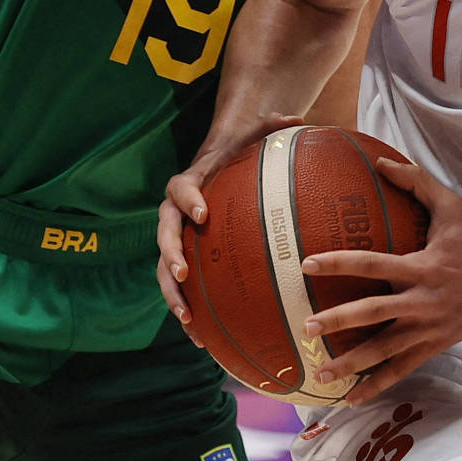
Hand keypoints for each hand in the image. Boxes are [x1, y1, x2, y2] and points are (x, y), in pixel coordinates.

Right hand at [155, 113, 306, 334]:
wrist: (223, 163)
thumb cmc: (242, 151)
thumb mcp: (257, 135)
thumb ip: (273, 128)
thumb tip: (298, 120)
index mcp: (191, 182)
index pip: (180, 188)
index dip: (188, 200)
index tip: (201, 214)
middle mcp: (177, 213)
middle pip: (163, 235)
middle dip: (169, 255)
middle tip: (184, 274)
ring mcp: (179, 240)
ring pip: (165, 270)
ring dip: (173, 295)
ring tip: (188, 320)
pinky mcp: (187, 261)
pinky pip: (182, 289)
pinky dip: (190, 312)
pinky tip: (204, 340)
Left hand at [299, 157, 461, 402]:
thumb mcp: (451, 205)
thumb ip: (417, 182)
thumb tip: (381, 162)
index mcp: (422, 266)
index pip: (373, 264)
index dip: (340, 263)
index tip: (308, 264)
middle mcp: (423, 300)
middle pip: (375, 314)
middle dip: (339, 321)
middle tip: (306, 326)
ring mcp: (428, 328)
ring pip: (385, 350)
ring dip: (352, 362)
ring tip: (322, 374)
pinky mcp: (434, 346)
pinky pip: (402, 369)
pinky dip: (376, 385)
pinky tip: (351, 398)